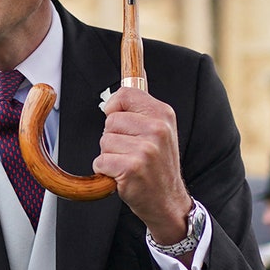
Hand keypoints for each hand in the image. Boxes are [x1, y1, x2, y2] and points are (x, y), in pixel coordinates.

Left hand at [92, 88, 194, 243]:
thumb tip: (134, 68)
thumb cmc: (157, 165)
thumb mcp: (159, 129)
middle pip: (110, 120)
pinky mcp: (132, 168)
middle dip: (112, 138)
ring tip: (129, 164)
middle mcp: (158, 128)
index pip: (125, 94)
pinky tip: (123, 176)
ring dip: (109, 156)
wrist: (168, 202)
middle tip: (131, 152)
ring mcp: (146, 149)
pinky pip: (101, 161)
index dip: (115, 108)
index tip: (122, 122)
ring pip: (104, 141)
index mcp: (163, 114)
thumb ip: (142, 104)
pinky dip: (106, 171)